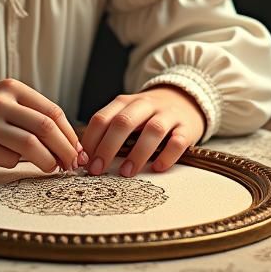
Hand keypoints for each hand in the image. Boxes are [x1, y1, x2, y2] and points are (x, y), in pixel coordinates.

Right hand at [0, 78, 83, 172]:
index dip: (70, 134)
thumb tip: (68, 144)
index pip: (52, 111)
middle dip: (65, 150)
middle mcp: (0, 102)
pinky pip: (10, 160)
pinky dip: (17, 163)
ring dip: (48, 161)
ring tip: (51, 167)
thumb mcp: (3, 101)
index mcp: (12, 87)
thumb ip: (31, 115)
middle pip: (46, 128)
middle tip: (72, 164)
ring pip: (32, 146)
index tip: (78, 150)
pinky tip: (8, 158)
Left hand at [81, 86, 205, 176]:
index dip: (90, 140)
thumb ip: (109, 129)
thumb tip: (86, 157)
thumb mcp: (127, 114)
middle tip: (98, 169)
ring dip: (137, 153)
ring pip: (153, 130)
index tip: (83, 161)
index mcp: (125, 102)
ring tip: (126, 173)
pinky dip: (167, 155)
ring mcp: (168, 115)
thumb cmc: (148, 114)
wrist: (186, 99)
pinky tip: (157, 168)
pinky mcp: (187, 128)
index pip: (102, 117)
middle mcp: (146, 105)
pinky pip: (178, 141)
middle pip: (124, 121)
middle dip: (108, 147)